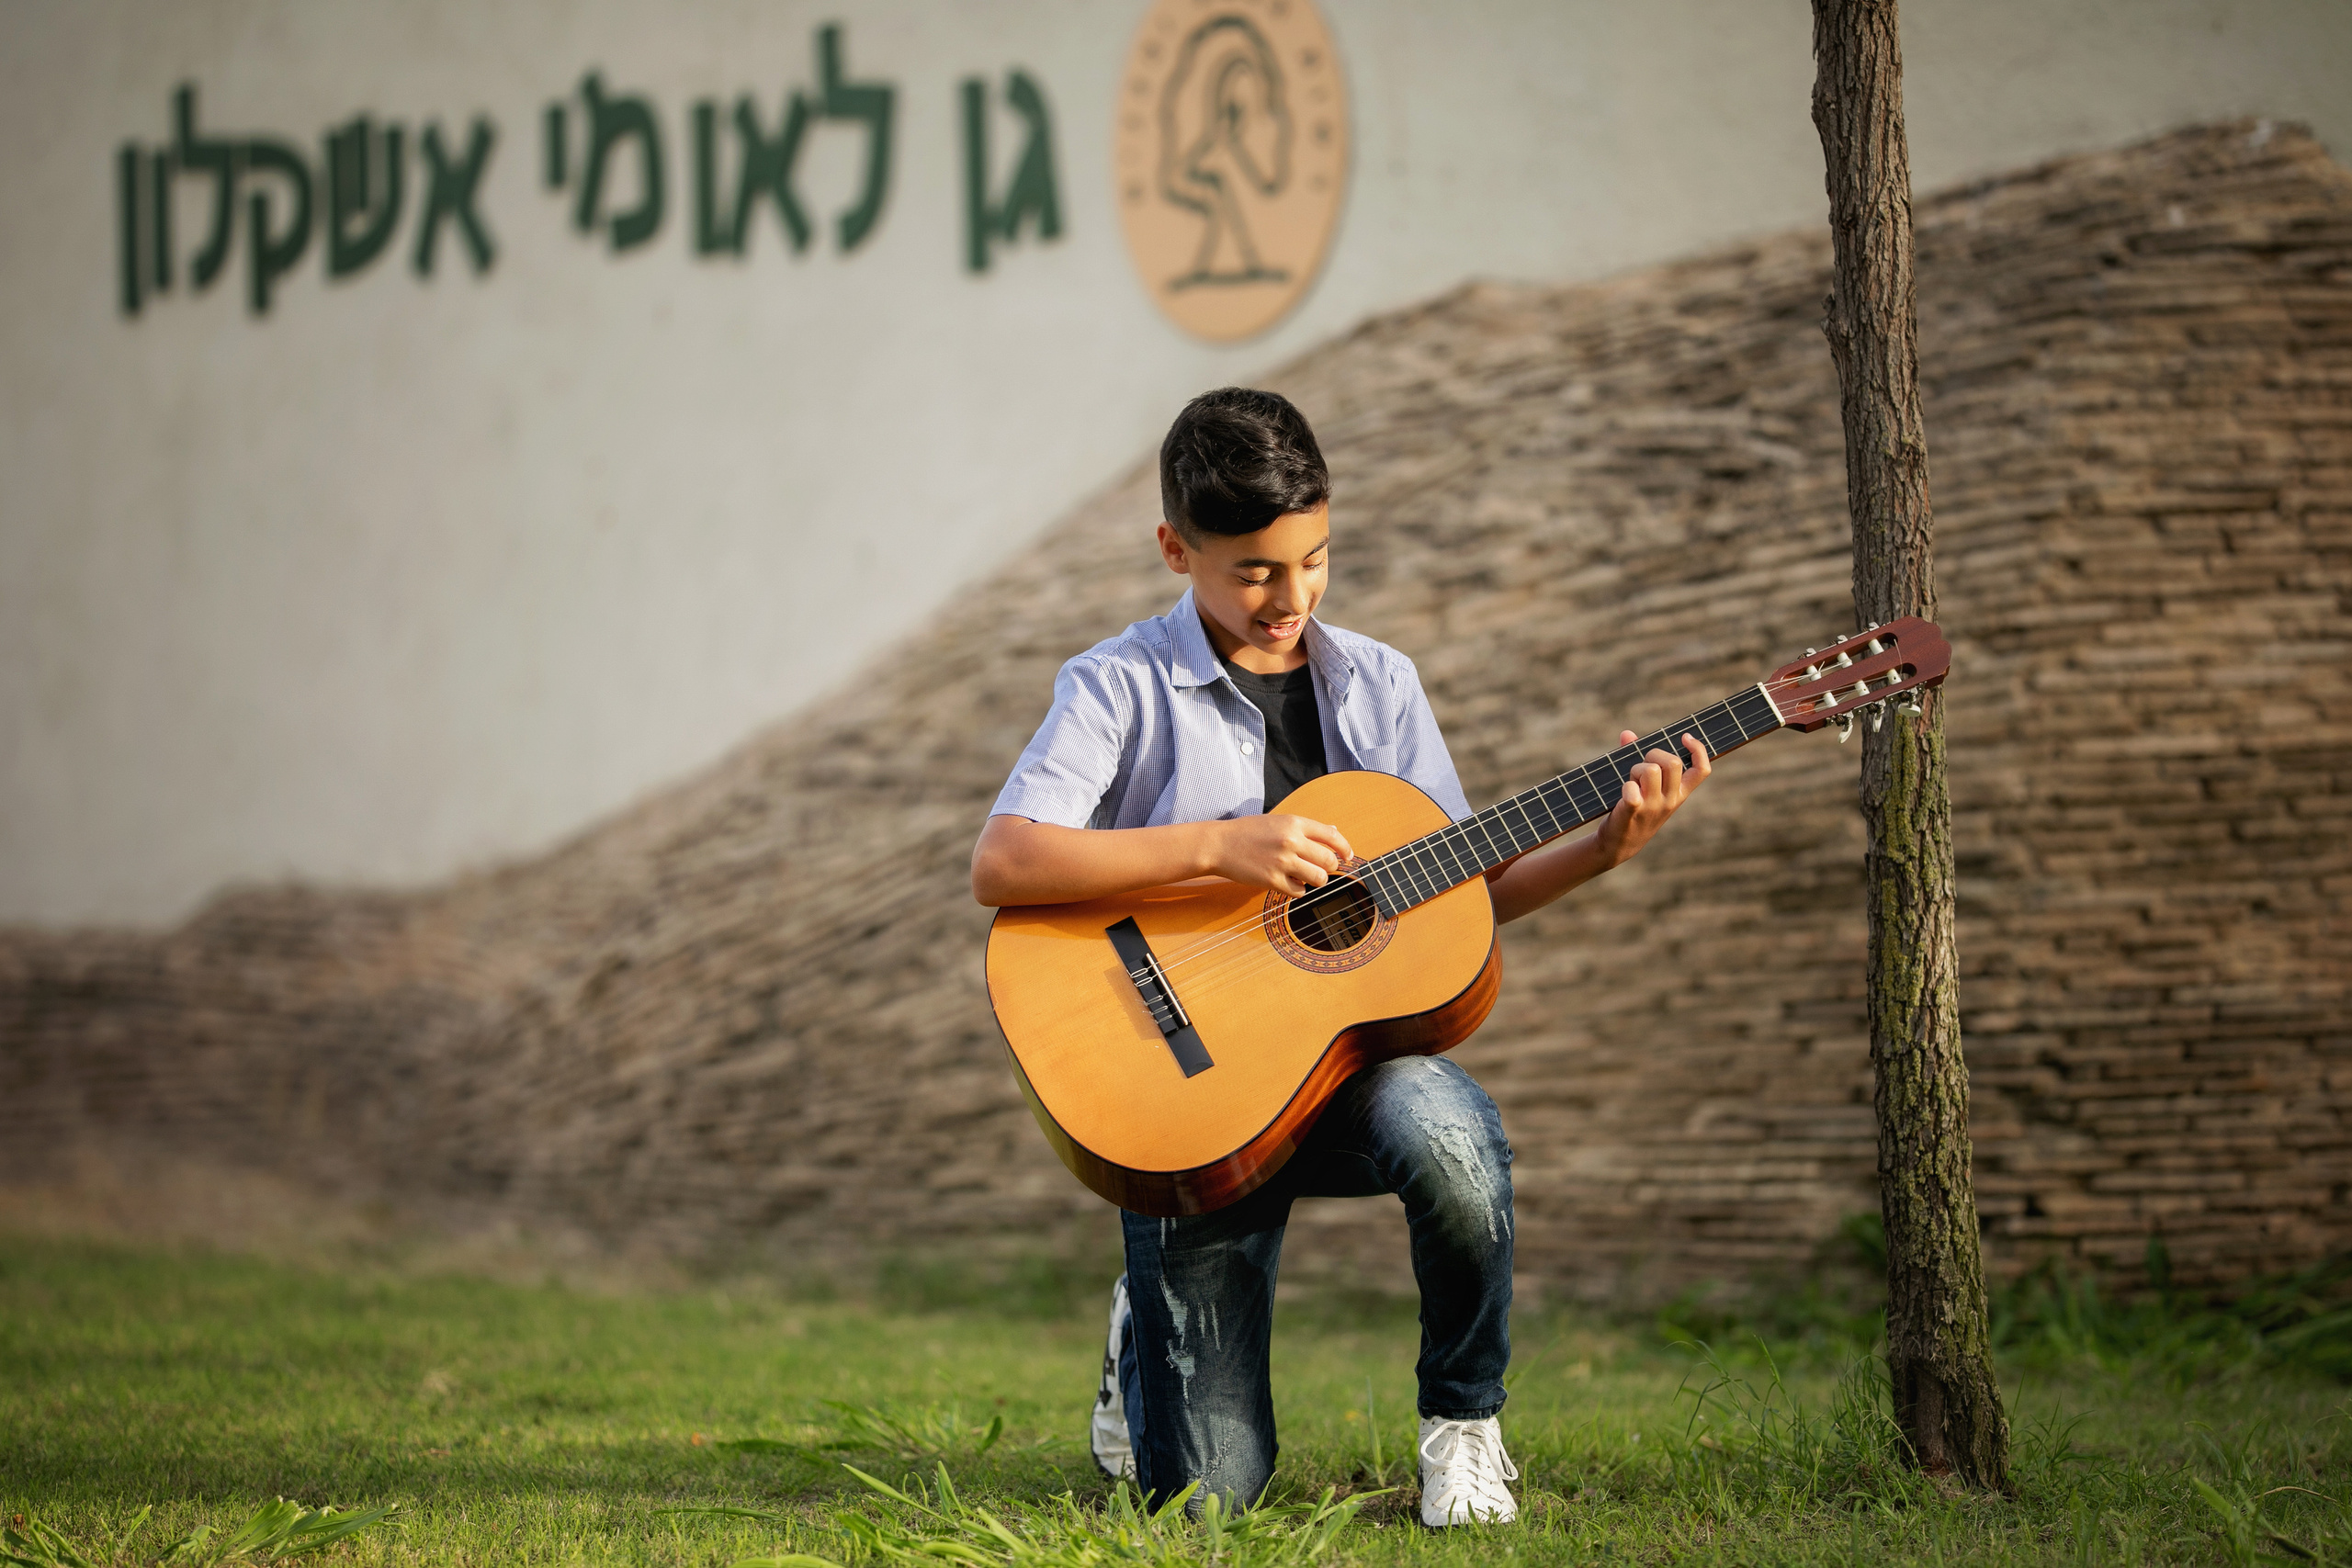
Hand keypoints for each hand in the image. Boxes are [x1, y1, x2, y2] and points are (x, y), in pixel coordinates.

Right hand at [1209, 814, 1353, 895]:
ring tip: (1305, 876)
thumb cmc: (1248, 832)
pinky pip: (1299, 891)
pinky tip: (1289, 883)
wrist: (1219, 844)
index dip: (1345, 848)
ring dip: (1316, 880)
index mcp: (1294, 823)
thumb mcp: (1278, 821)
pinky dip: (1298, 890)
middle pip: (1329, 861)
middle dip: (1329, 867)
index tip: (1347, 857)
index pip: (1332, 836)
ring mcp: (1282, 862)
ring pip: (1319, 878)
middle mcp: (1291, 841)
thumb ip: (1306, 827)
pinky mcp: (1272, 880)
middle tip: (1320, 868)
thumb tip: (1334, 832)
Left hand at [1594, 731, 1709, 867]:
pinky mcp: (1634, 811)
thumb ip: (1638, 758)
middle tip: (1641, 767)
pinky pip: (1632, 790)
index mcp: (1679, 793)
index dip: (1698, 750)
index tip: (1685, 737)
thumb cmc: (1633, 809)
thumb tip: (1627, 734)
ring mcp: (1654, 807)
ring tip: (1630, 781)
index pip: (1702, 770)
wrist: (1619, 844)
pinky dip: (1626, 786)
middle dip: (1653, 754)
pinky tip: (1623, 792)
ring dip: (1636, 768)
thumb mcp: (1645, 786)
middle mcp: (1671, 800)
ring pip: (1651, 770)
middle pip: (1673, 763)